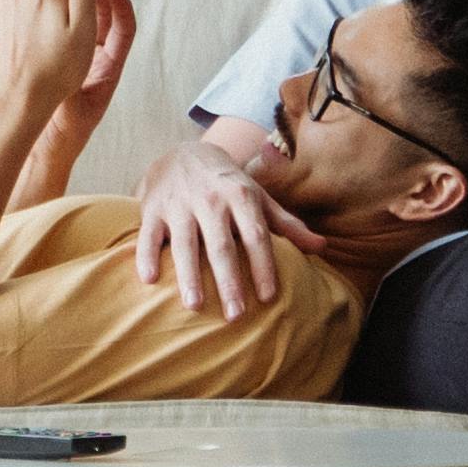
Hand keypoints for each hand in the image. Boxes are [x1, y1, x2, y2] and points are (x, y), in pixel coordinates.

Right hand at [11, 0, 139, 207]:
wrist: (42, 148)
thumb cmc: (64, 133)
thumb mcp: (72, 109)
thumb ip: (72, 86)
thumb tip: (70, 60)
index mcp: (107, 72)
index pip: (123, 34)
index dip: (123, 11)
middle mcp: (94, 62)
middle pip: (102, 21)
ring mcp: (76, 59)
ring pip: (82, 21)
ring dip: (78, 0)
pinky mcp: (57, 58)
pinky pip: (62, 30)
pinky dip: (59, 13)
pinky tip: (48, 1)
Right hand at [134, 135, 329, 322]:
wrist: (183, 152)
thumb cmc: (228, 185)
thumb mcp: (259, 198)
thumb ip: (287, 224)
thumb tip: (322, 247)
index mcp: (241, 197)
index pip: (256, 236)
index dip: (263, 266)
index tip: (268, 297)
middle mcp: (210, 200)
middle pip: (221, 245)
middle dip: (229, 280)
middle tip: (236, 314)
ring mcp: (179, 204)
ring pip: (184, 244)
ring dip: (188, 275)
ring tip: (194, 306)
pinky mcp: (152, 209)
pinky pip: (147, 235)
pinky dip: (146, 256)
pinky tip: (149, 280)